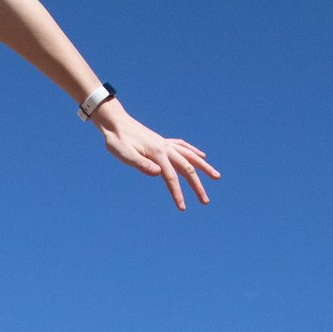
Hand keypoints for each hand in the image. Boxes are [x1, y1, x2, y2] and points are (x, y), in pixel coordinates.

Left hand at [90, 99, 220, 210]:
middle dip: (197, 186)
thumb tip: (159, 173)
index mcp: (157, 153)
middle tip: (206, 202)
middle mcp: (166, 148)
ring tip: (217, 177)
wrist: (115, 122)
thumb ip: (141, 164)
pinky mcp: (163, 141)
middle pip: (187, 169)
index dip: (178, 194)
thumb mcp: (124, 154)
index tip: (182, 208)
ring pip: (190, 156)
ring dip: (204, 167)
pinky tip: (202, 156)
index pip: (171, 178)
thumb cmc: (117, 140)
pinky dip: (194, 152)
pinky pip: (183, 146)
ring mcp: (166, 143)